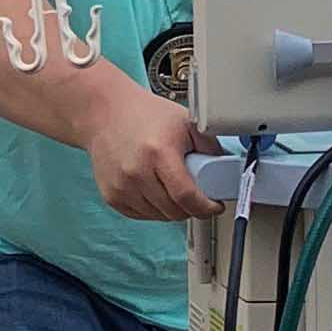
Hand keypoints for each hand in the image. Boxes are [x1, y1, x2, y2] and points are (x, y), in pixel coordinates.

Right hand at [83, 72, 216, 225]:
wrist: (105, 113)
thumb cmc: (145, 114)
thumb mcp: (185, 122)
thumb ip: (209, 146)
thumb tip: (226, 170)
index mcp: (159, 152)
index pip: (187, 196)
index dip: (205, 207)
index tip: (214, 206)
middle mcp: (136, 172)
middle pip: (174, 211)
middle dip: (192, 208)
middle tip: (196, 194)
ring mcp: (121, 186)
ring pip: (159, 216)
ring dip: (172, 209)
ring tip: (173, 188)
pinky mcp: (111, 195)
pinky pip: (141, 215)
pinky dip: (153, 209)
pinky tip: (155, 190)